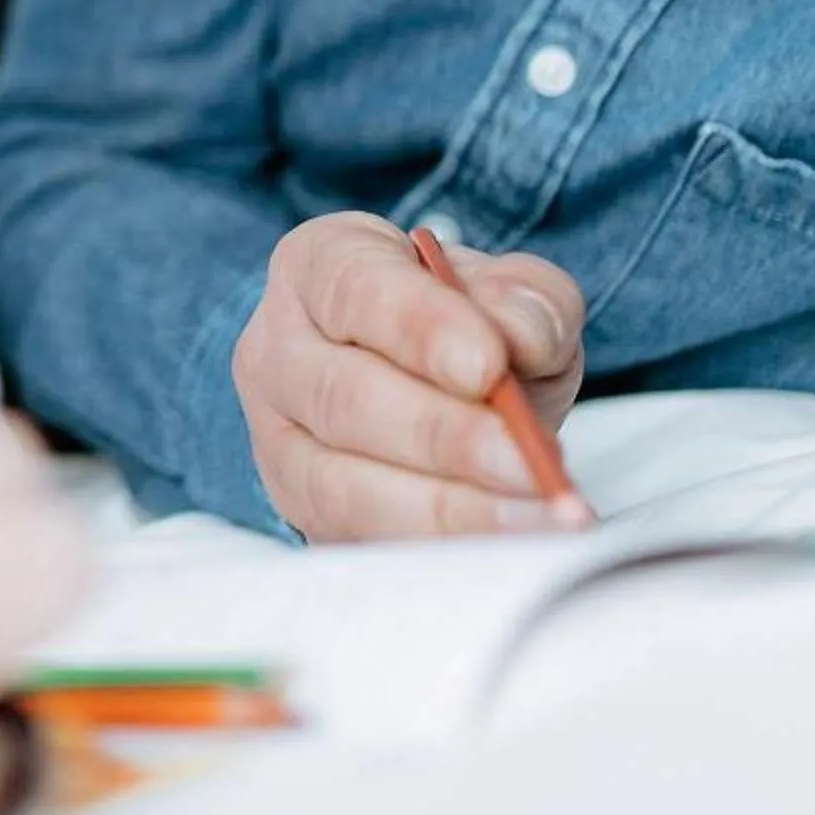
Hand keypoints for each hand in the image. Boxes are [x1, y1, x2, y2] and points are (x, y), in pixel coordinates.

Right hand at [234, 212, 587, 540]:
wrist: (430, 389)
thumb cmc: (463, 330)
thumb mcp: (508, 295)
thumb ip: (528, 301)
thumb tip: (523, 339)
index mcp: (319, 266)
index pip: (356, 290)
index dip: (422, 330)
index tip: (489, 365)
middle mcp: (276, 348)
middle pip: (342, 395)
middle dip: (443, 435)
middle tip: (527, 459)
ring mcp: (276, 438)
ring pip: (342, 483)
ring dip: (448, 507)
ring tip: (538, 511)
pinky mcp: (301, 511)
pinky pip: (359, 541)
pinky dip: (440, 548)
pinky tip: (507, 541)